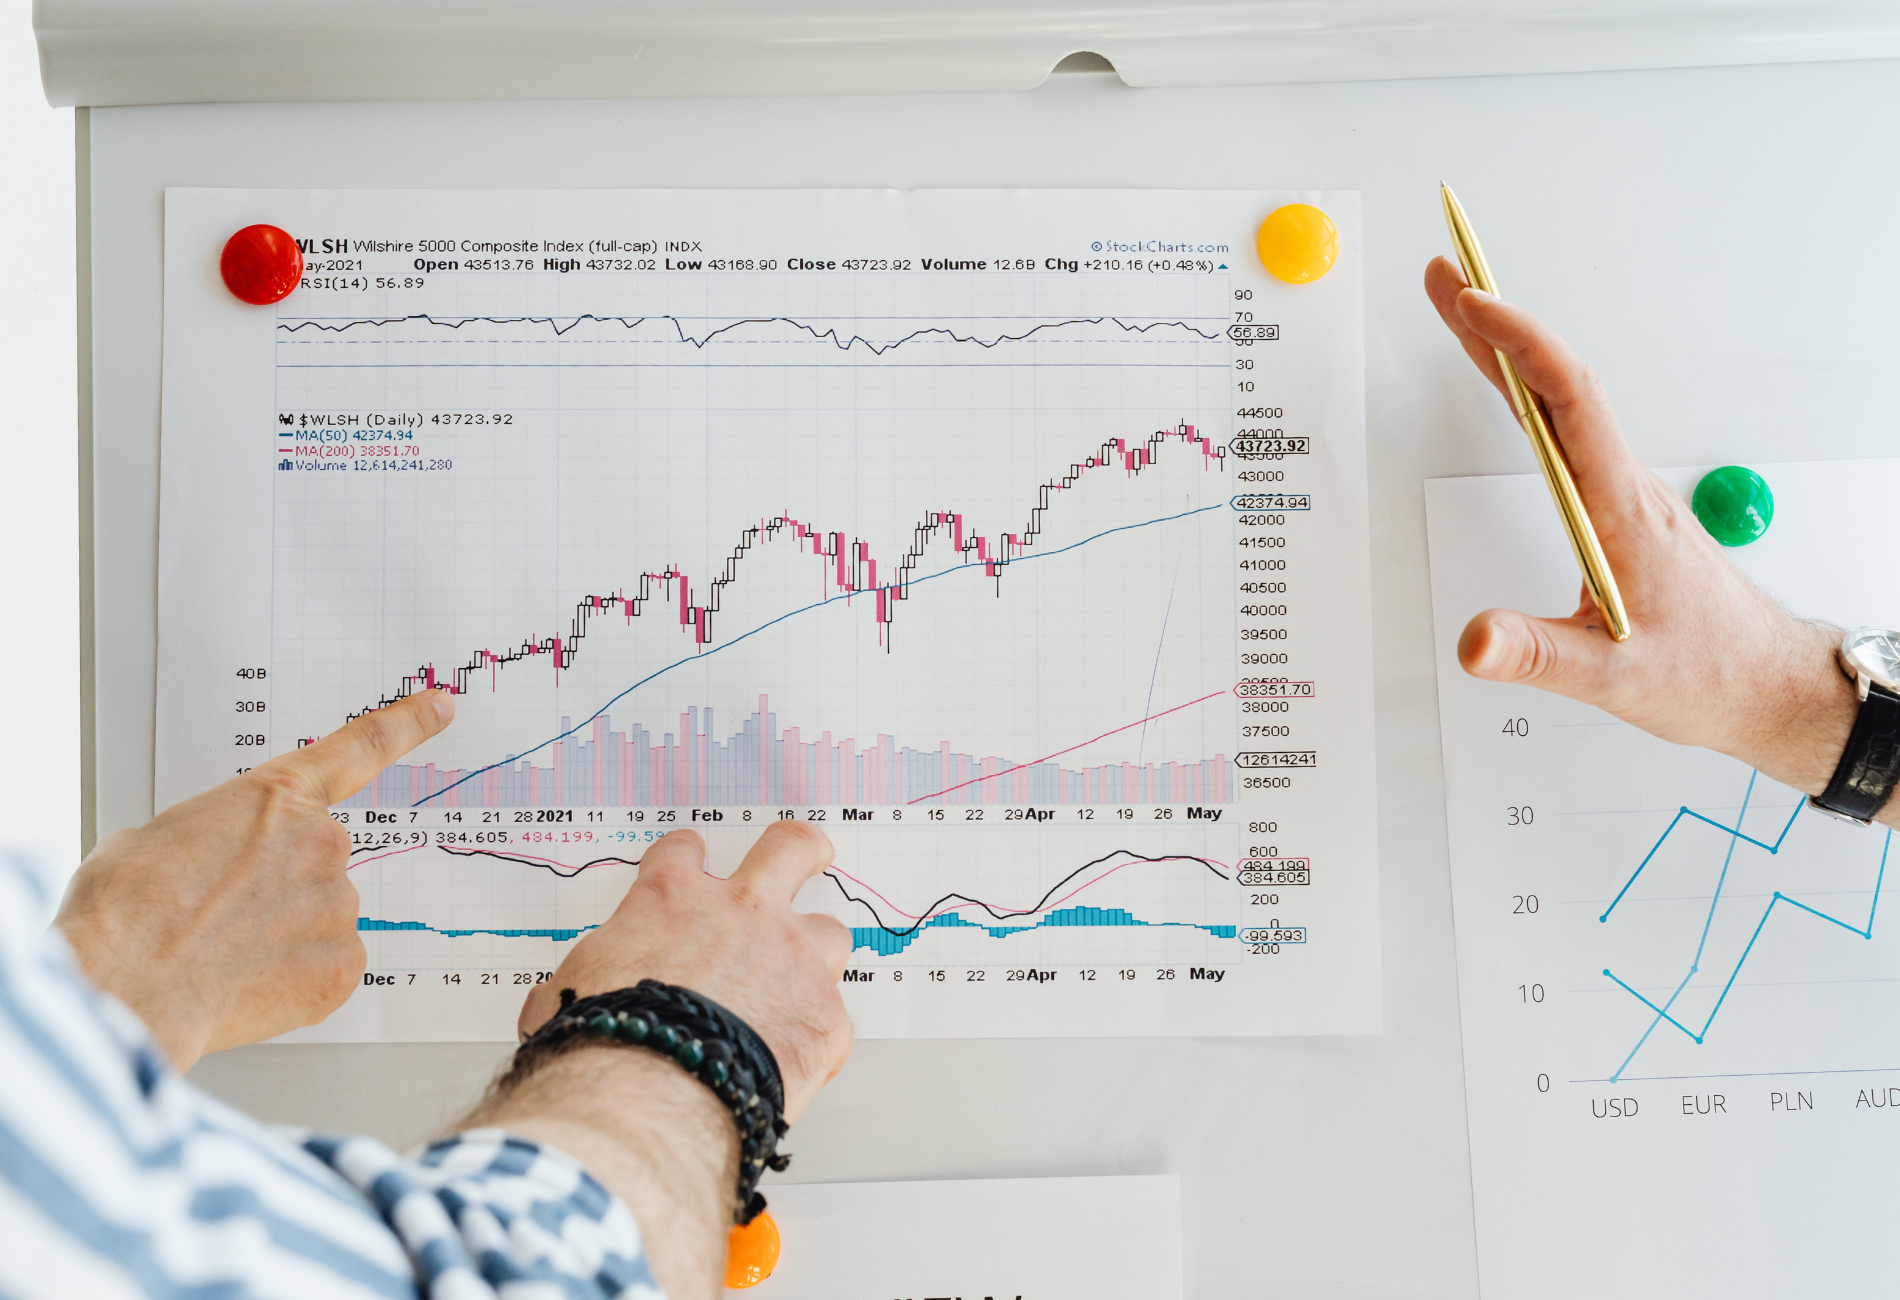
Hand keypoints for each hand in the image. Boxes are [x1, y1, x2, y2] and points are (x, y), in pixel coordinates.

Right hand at [57, 689, 455, 1068]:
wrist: (124, 984)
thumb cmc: (125, 911)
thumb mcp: (158, 838)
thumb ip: (217, 834)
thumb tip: (212, 859)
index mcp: (276, 799)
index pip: (360, 747)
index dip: (408, 724)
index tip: (442, 706)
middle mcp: (321, 843)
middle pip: (317, 860)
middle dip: (278, 885)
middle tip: (220, 914)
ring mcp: (339, 905)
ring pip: (320, 917)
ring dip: (282, 934)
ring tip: (220, 953)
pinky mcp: (344, 965)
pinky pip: (326, 965)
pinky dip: (293, 978)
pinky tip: (245, 984)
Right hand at [515, 822, 853, 1121]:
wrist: (650, 1096)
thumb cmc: (604, 1042)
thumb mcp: (570, 990)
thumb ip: (590, 978)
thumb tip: (561, 1000)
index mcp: (671, 898)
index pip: (682, 853)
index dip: (686, 857)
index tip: (691, 861)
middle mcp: (742, 913)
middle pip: (789, 850)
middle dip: (801, 849)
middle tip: (807, 853)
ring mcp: (792, 959)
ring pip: (828, 933)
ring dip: (816, 954)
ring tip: (804, 981)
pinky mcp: (824, 1017)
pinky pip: (830, 1019)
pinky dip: (814, 1037)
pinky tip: (795, 1059)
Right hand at [1423, 256, 1863, 806]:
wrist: (1768, 688)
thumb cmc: (1708, 674)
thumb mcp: (1614, 678)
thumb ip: (1538, 656)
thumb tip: (1475, 641)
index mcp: (1621, 509)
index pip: (1568, 401)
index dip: (1519, 345)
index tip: (1474, 302)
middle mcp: (1623, 488)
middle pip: (1553, 385)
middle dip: (1494, 326)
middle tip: (1445, 273)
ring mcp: (1621, 495)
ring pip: (1558, 405)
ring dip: (1507, 355)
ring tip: (1460, 310)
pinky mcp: (1617, 511)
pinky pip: (1564, 433)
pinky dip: (1524, 396)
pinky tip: (1504, 390)